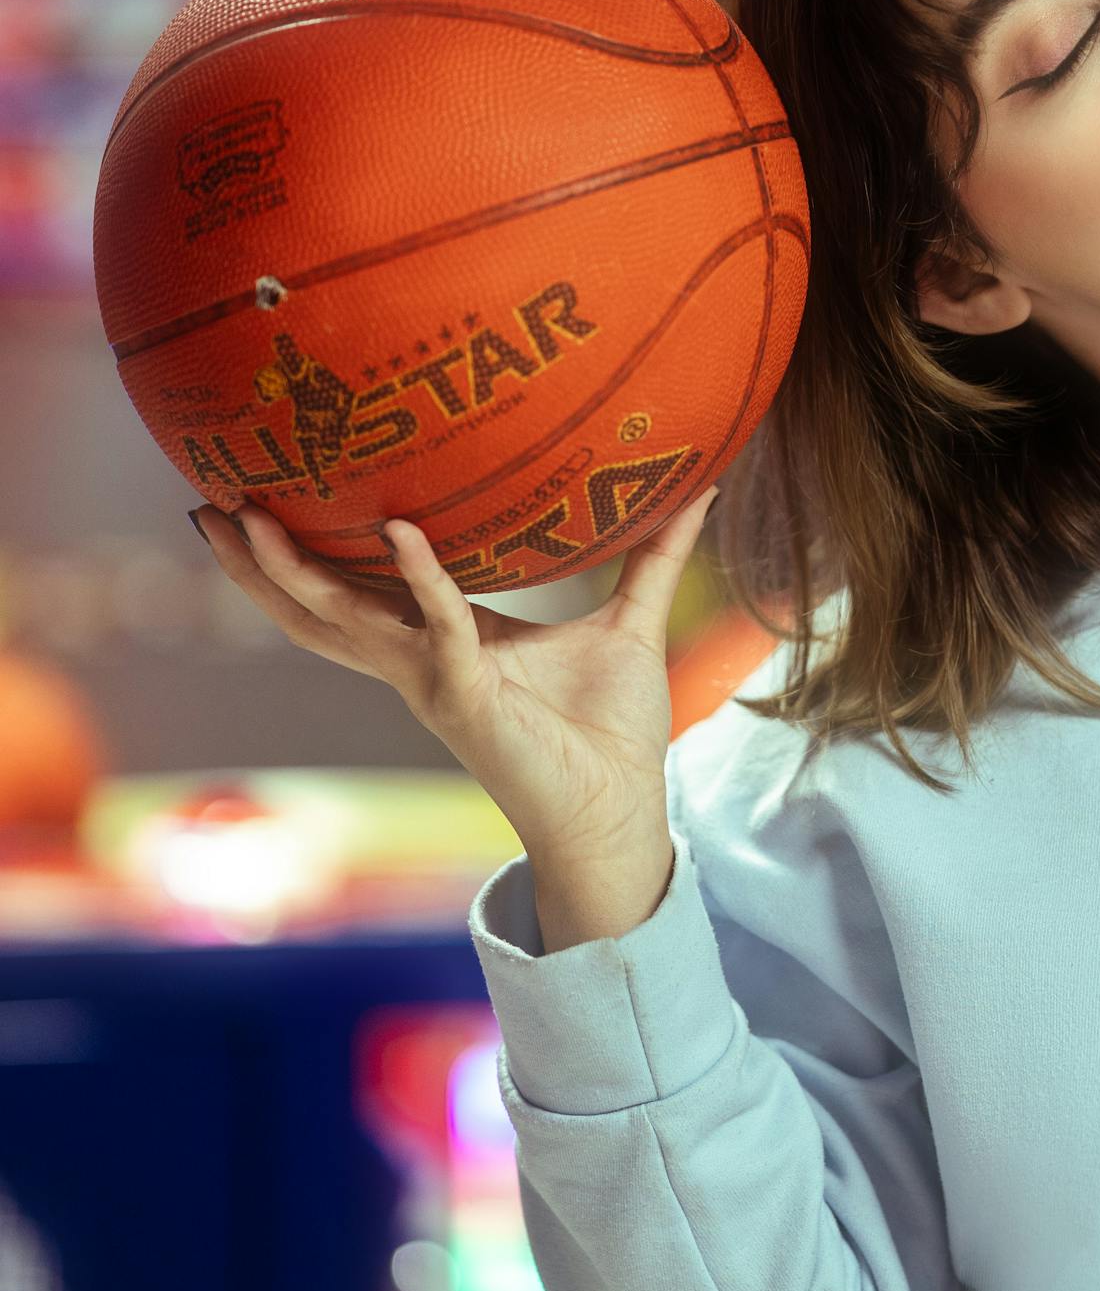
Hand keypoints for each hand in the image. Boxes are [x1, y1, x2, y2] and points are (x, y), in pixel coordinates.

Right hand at [190, 487, 722, 855]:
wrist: (623, 810)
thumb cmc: (616, 730)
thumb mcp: (630, 622)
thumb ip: (655, 552)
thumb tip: (700, 480)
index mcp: (446, 640)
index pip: (360, 586)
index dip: (310, 546)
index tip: (266, 490)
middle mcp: (421, 661)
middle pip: (315, 607)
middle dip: (257, 561)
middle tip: (208, 500)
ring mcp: (434, 682)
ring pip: (340, 621)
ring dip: (290, 571)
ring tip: (247, 514)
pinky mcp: (467, 700)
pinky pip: (436, 630)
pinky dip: (420, 581)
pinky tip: (399, 532)